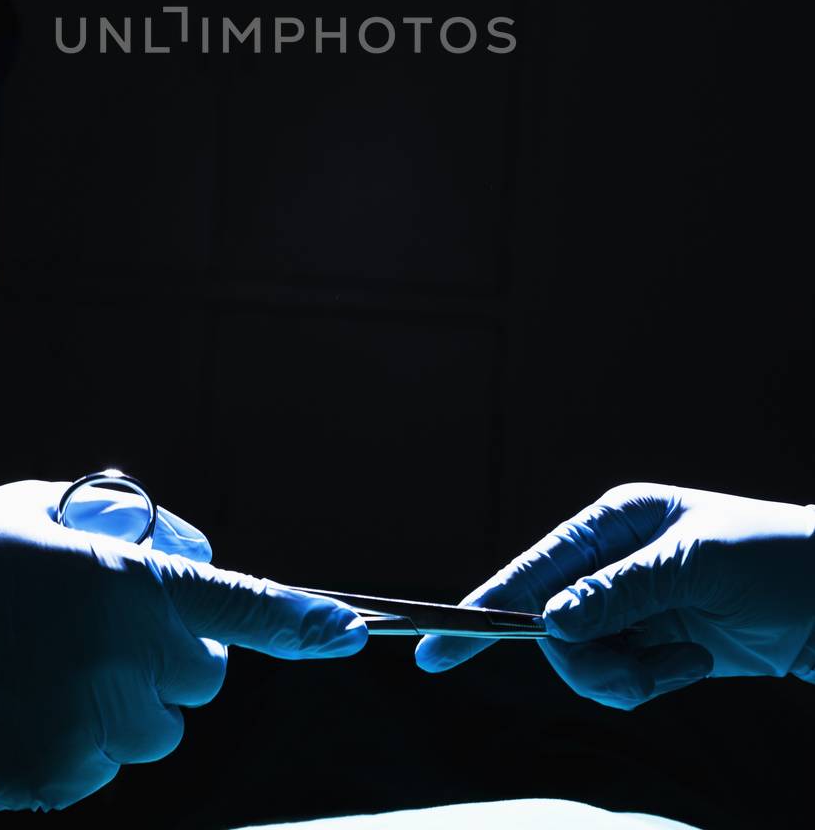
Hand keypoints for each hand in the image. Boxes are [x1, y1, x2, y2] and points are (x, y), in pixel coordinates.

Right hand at [0, 479, 365, 809]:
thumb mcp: (47, 509)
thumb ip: (136, 532)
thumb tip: (193, 558)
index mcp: (126, 587)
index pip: (238, 607)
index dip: (301, 623)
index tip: (348, 633)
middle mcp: (120, 663)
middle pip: (203, 679)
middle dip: (174, 657)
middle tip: (104, 631)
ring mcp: (89, 732)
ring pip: (157, 731)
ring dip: (126, 705)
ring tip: (47, 668)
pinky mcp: (54, 783)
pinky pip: (102, 767)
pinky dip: (78, 744)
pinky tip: (21, 706)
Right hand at [414, 482, 814, 708]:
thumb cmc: (776, 561)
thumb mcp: (697, 568)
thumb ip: (620, 594)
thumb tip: (550, 623)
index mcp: (613, 522)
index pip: (533, 569)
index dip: (482, 609)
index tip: (431, 650)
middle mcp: (612, 562)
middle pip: (553, 629)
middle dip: (591, 662)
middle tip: (648, 674)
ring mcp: (631, 605)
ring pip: (585, 662)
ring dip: (630, 677)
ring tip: (686, 665)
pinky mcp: (655, 645)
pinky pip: (622, 680)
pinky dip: (653, 683)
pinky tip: (697, 664)